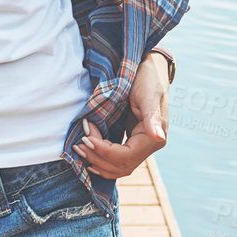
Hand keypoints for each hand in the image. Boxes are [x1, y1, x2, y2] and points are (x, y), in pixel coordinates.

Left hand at [74, 51, 169, 179]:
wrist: (150, 69)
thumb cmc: (148, 78)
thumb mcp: (148, 95)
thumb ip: (152, 118)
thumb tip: (159, 138)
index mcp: (154, 138)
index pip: (126, 157)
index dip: (104, 152)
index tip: (86, 139)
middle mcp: (149, 146)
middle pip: (121, 166)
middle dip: (97, 158)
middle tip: (78, 144)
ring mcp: (141, 146)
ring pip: (118, 168)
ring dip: (98, 162)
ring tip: (79, 150)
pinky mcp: (133, 142)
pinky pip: (117, 159)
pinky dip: (102, 160)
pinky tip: (89, 154)